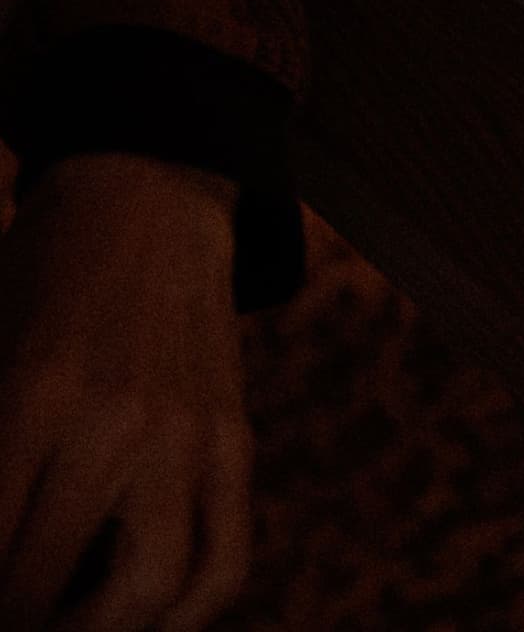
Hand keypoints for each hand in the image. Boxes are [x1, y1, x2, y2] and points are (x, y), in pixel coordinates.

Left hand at [0, 156, 247, 630]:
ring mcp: (189, 435)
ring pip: (155, 592)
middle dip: (23, 626)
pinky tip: (145, 615)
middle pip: (52, 594)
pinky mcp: (234, 438)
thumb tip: (1, 552)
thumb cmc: (33, 283)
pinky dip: (188, 609)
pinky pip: (227, 556)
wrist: (147, 200)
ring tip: (67, 626)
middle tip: (10, 622)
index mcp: (33, 402)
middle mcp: (116, 426)